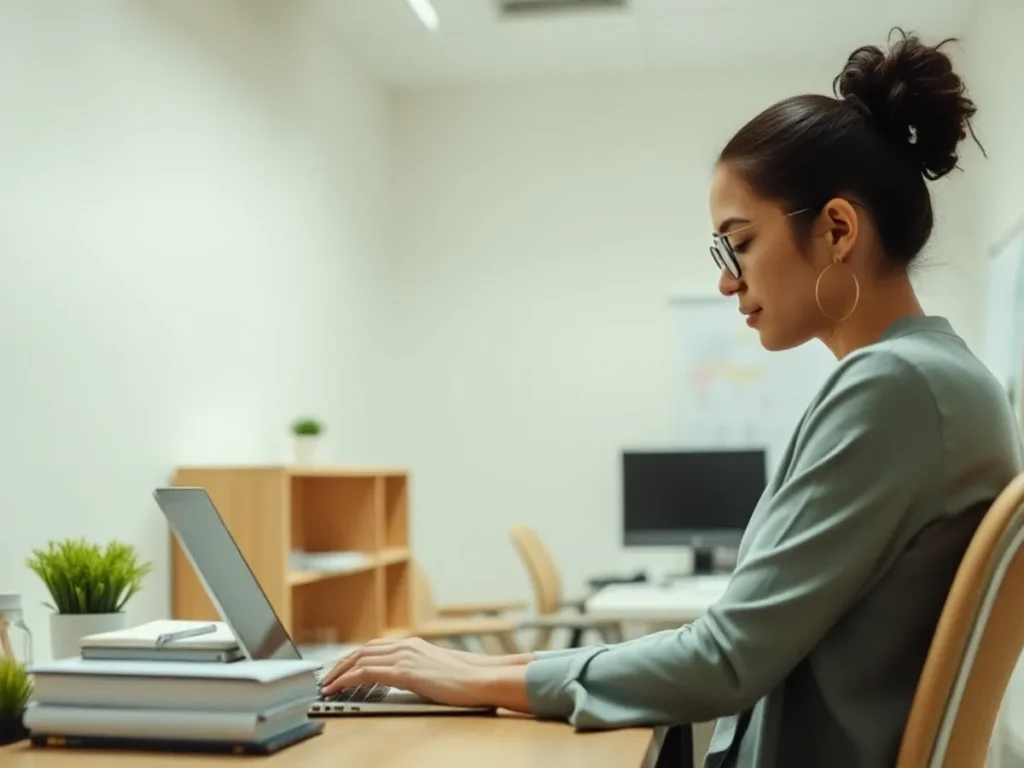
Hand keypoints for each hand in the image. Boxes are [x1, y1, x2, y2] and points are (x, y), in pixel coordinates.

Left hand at [319, 637, 497, 707]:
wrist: (478, 679)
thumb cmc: (462, 679)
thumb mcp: (434, 668)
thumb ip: (416, 667)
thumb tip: (402, 678)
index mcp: (411, 644)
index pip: (373, 647)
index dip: (352, 658)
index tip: (339, 668)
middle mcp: (405, 646)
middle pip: (362, 651)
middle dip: (340, 664)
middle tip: (326, 677)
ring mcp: (404, 656)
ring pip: (359, 660)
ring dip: (338, 672)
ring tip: (326, 685)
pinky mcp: (404, 672)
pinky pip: (365, 673)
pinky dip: (346, 679)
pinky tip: (336, 688)